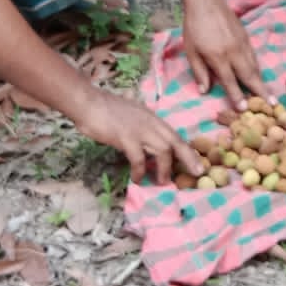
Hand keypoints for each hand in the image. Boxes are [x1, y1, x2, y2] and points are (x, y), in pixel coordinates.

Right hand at [73, 89, 203, 184]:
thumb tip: (147, 143)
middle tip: (197, 173)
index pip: (175, 135)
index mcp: (152, 118)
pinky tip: (136, 178)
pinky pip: (139, 158)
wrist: (88, 103)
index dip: (187, 149)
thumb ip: (142, 127)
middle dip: (188, 158)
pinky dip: (140, 170)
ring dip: (165, 169)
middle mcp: (151, 123)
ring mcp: (139, 129)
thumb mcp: (132, 115)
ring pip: (163, 150)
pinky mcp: (126, 137)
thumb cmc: (106, 109)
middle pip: (176, 141)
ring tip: (162, 182)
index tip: (196, 162)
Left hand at [182, 0, 267, 109]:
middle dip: (261, 91)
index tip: (245, 108)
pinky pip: (254, 57)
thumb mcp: (191, 51)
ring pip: (255, 66)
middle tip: (272, 105)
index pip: (230, 81)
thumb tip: (204, 91)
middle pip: (250, 76)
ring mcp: (242, 44)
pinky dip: (257, 68)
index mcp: (218, 57)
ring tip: (269, 94)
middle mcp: (234, 53)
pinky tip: (258, 74)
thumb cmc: (195, 28)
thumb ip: (199, 72)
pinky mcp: (246, 38)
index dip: (237, 96)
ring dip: (261, 81)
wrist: (207, 2)